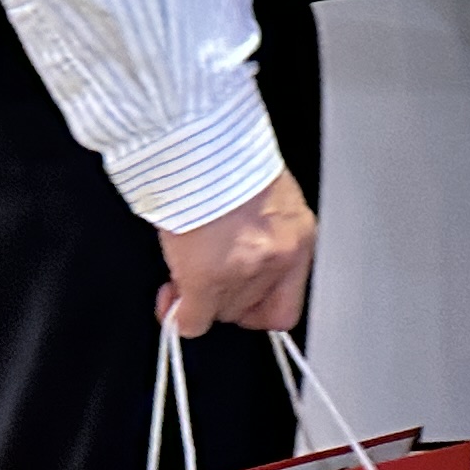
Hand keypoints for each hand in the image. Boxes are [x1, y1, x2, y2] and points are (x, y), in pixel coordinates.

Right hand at [158, 172, 315, 335]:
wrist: (203, 148)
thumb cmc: (230, 161)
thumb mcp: (267, 200)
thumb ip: (262, 235)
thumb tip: (240, 256)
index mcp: (298, 237)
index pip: (286, 306)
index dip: (255, 308)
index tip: (236, 299)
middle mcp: (277, 258)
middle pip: (247, 308)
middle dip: (221, 297)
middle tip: (201, 273)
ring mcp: (243, 272)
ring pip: (218, 314)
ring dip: (198, 298)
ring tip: (184, 270)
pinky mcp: (207, 279)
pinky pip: (191, 321)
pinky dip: (178, 315)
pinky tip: (171, 299)